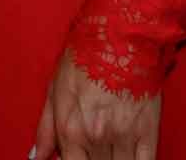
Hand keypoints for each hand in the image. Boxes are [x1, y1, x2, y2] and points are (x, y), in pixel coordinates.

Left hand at [33, 48, 158, 159]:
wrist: (119, 37)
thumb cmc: (85, 58)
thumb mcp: (55, 89)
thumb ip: (46, 128)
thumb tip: (38, 156)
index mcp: (71, 128)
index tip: (78, 157)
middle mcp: (96, 136)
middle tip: (93, 148)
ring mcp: (123, 135)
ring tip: (109, 149)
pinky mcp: (148, 131)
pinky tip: (129, 157)